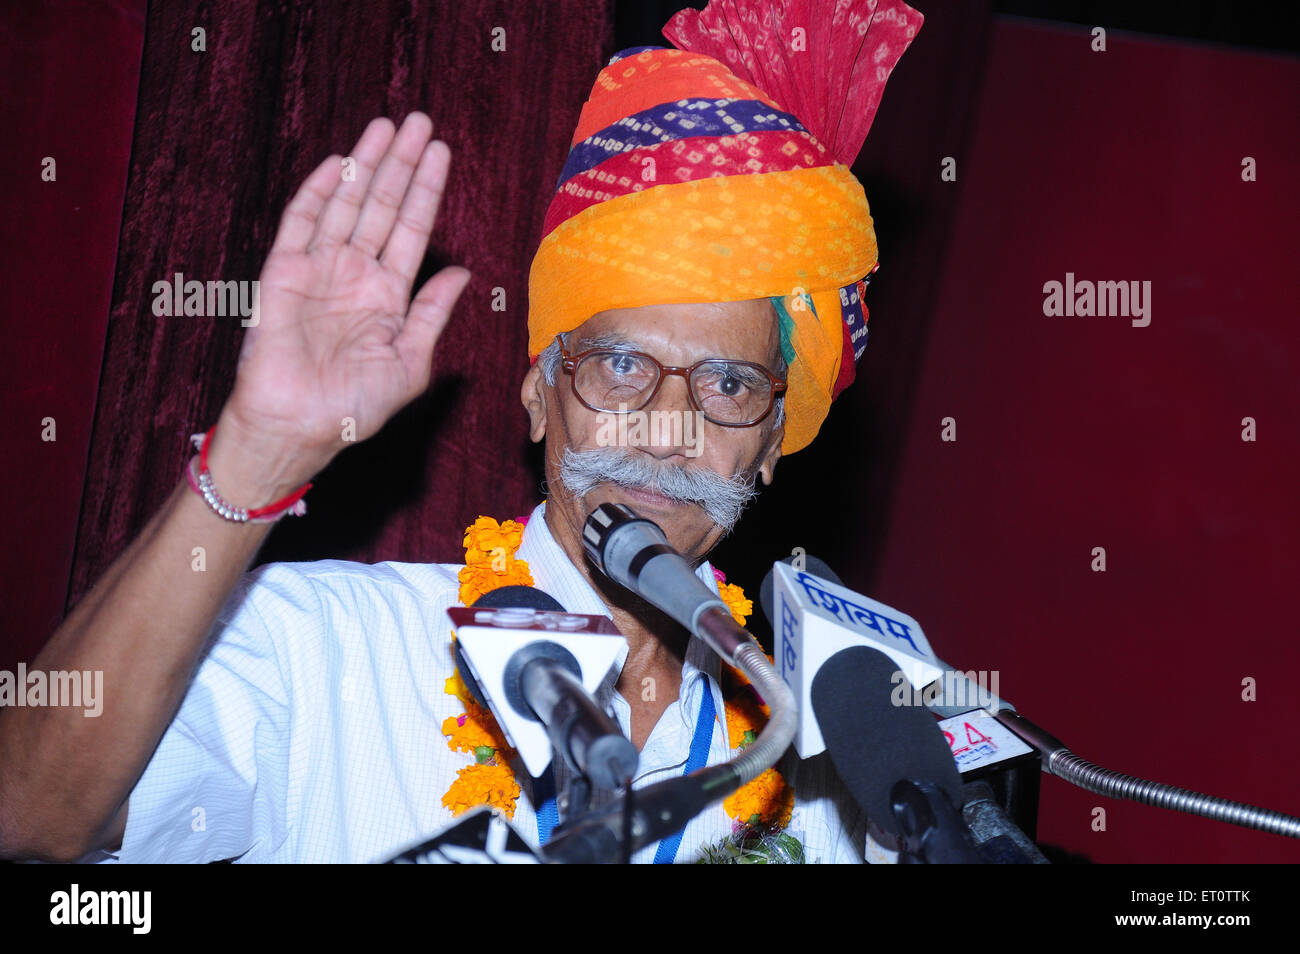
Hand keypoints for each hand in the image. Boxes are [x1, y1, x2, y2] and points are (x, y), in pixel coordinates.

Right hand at [215, 112, 470, 490]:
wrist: (299, 428)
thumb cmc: (356, 406)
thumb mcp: (410, 361)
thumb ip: (433, 313)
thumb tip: (463, 272)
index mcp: (388, 294)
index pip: (412, 230)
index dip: (426, 191)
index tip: (441, 152)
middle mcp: (355, 275)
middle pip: (382, 206)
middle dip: (400, 164)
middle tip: (418, 121)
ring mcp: (319, 270)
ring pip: (346, 204)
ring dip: (366, 165)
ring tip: (386, 127)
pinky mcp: (283, 273)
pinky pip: (301, 224)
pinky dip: (319, 194)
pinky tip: (342, 164)